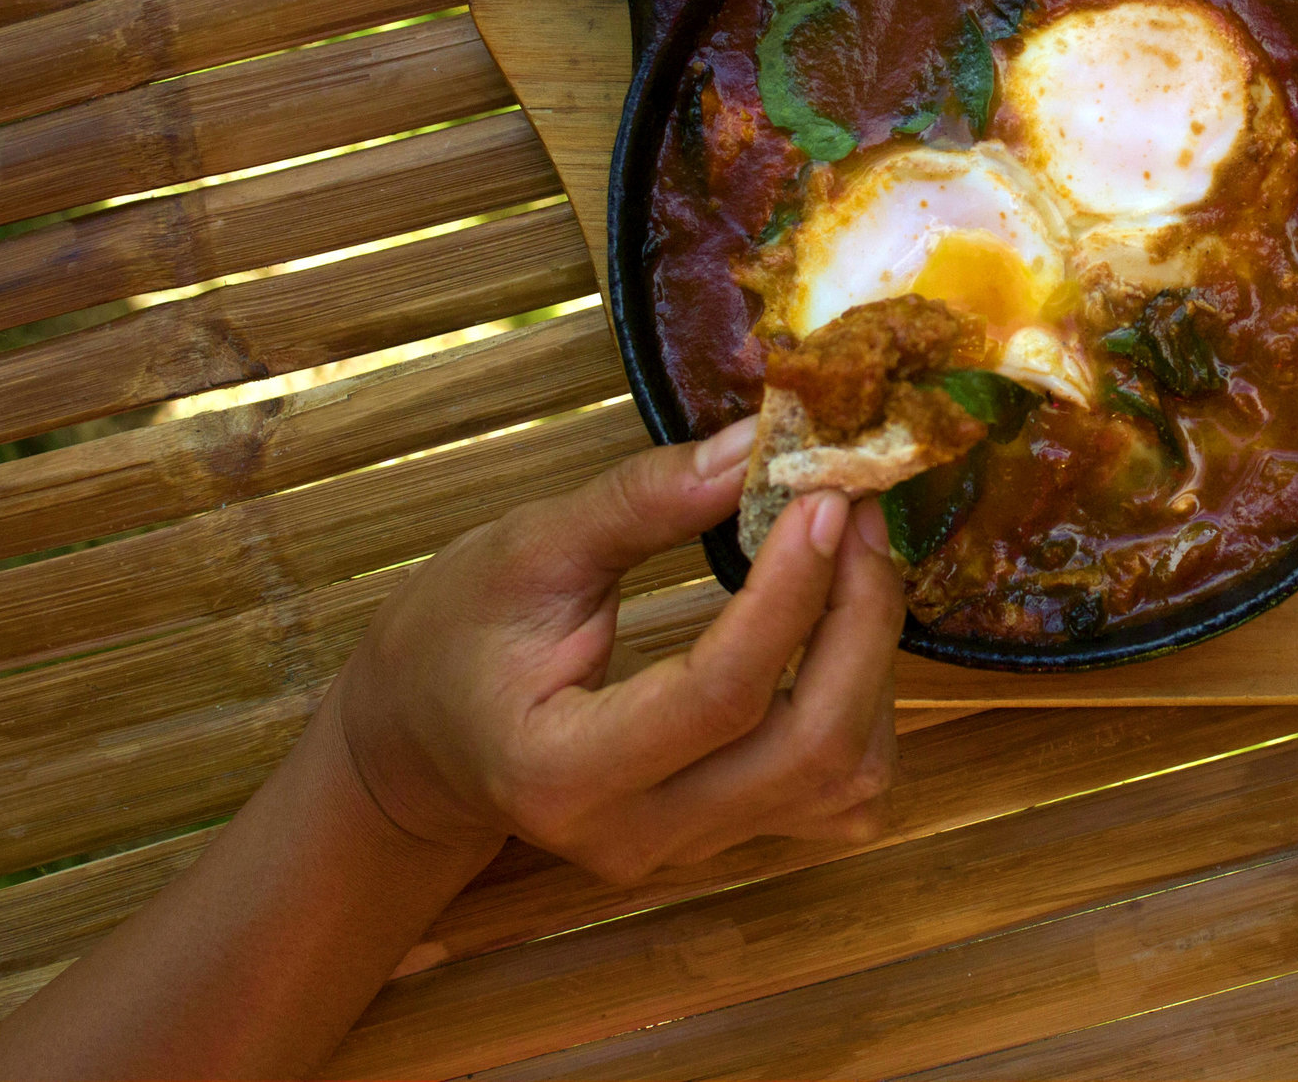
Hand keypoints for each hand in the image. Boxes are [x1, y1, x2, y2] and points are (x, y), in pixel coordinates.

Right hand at [331, 427, 904, 883]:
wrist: (424, 741)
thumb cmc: (457, 636)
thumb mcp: (526, 550)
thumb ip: (641, 502)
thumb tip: (757, 446)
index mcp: (567, 772)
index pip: (721, 696)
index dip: (792, 591)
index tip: (824, 497)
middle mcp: (640, 834)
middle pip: (813, 749)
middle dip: (858, 619)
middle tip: (856, 513)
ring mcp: (694, 851)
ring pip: (846, 778)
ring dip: (874, 659)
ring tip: (853, 556)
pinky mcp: (732, 839)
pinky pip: (845, 793)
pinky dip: (867, 705)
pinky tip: (838, 629)